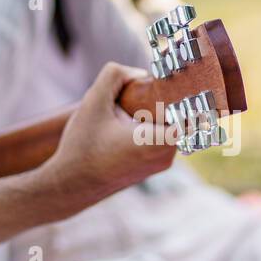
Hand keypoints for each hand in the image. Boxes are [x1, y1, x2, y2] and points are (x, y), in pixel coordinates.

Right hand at [41, 62, 177, 204]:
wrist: (69, 186)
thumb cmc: (82, 147)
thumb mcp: (93, 101)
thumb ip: (115, 75)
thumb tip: (139, 74)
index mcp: (160, 142)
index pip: (192, 109)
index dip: (181, 89)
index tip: (163, 80)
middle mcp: (167, 156)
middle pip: (179, 114)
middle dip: (161, 98)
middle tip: (138, 91)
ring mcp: (161, 164)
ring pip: (168, 126)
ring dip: (152, 112)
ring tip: (126, 111)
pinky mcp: (152, 167)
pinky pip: (160, 138)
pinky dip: (147, 126)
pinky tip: (125, 124)